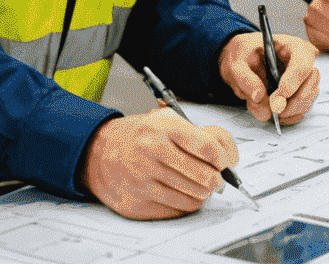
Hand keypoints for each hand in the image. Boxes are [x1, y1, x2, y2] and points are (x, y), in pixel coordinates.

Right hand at [79, 109, 237, 219]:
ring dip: (204, 193)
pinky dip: (187, 203)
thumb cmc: (141, 135)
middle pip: (204, 175)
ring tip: (203, 186)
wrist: (100, 152)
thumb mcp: (168, 119)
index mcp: (164, 128)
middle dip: (218, 180)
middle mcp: (152, 153)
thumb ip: (198, 133)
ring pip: (193, 196)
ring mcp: (143, 180)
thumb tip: (227, 154)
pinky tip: (185, 194)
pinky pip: (176, 209)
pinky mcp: (137, 202)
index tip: (227, 163)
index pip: (207, 146)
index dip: (223, 158)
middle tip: (219, 180)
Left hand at [218, 31, 319, 125]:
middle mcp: (304, 62)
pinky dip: (288, 116)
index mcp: (293, 46)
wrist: (244, 60)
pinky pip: (300, 109)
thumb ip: (246, 78)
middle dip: (294, 103)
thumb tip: (259, 96)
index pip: (302, 65)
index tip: (276, 100)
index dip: (292, 84)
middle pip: (310, 85)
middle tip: (275, 111)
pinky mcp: (299, 93)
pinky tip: (273, 113)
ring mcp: (304, 78)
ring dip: (289, 112)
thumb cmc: (245, 55)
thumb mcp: (237, 62)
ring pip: (307, 100)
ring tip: (267, 110)